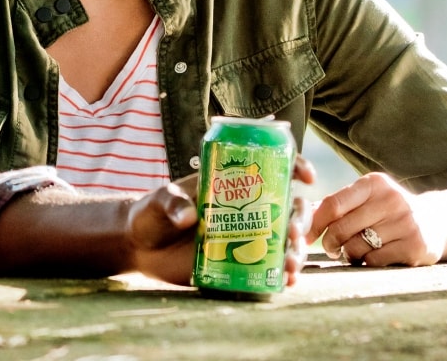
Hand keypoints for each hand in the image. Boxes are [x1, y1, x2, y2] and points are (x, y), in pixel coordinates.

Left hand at [127, 155, 315, 287]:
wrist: (139, 246)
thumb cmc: (150, 214)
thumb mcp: (158, 200)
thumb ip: (171, 203)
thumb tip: (189, 217)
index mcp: (230, 183)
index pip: (269, 167)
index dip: (293, 166)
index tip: (306, 177)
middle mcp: (243, 208)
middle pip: (286, 207)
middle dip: (300, 220)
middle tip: (294, 234)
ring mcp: (242, 236)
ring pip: (283, 240)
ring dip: (296, 251)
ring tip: (292, 266)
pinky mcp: (236, 263)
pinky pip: (268, 268)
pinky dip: (282, 274)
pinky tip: (287, 281)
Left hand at [307, 172, 446, 266]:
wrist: (435, 221)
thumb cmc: (387, 209)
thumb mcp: (367, 198)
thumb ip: (339, 204)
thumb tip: (303, 214)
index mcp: (373, 183)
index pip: (334, 203)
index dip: (315, 222)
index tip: (303, 235)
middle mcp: (391, 199)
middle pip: (342, 226)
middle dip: (329, 242)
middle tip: (330, 248)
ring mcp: (405, 222)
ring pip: (357, 246)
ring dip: (348, 253)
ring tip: (352, 250)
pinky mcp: (415, 245)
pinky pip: (375, 260)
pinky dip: (367, 261)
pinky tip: (371, 256)